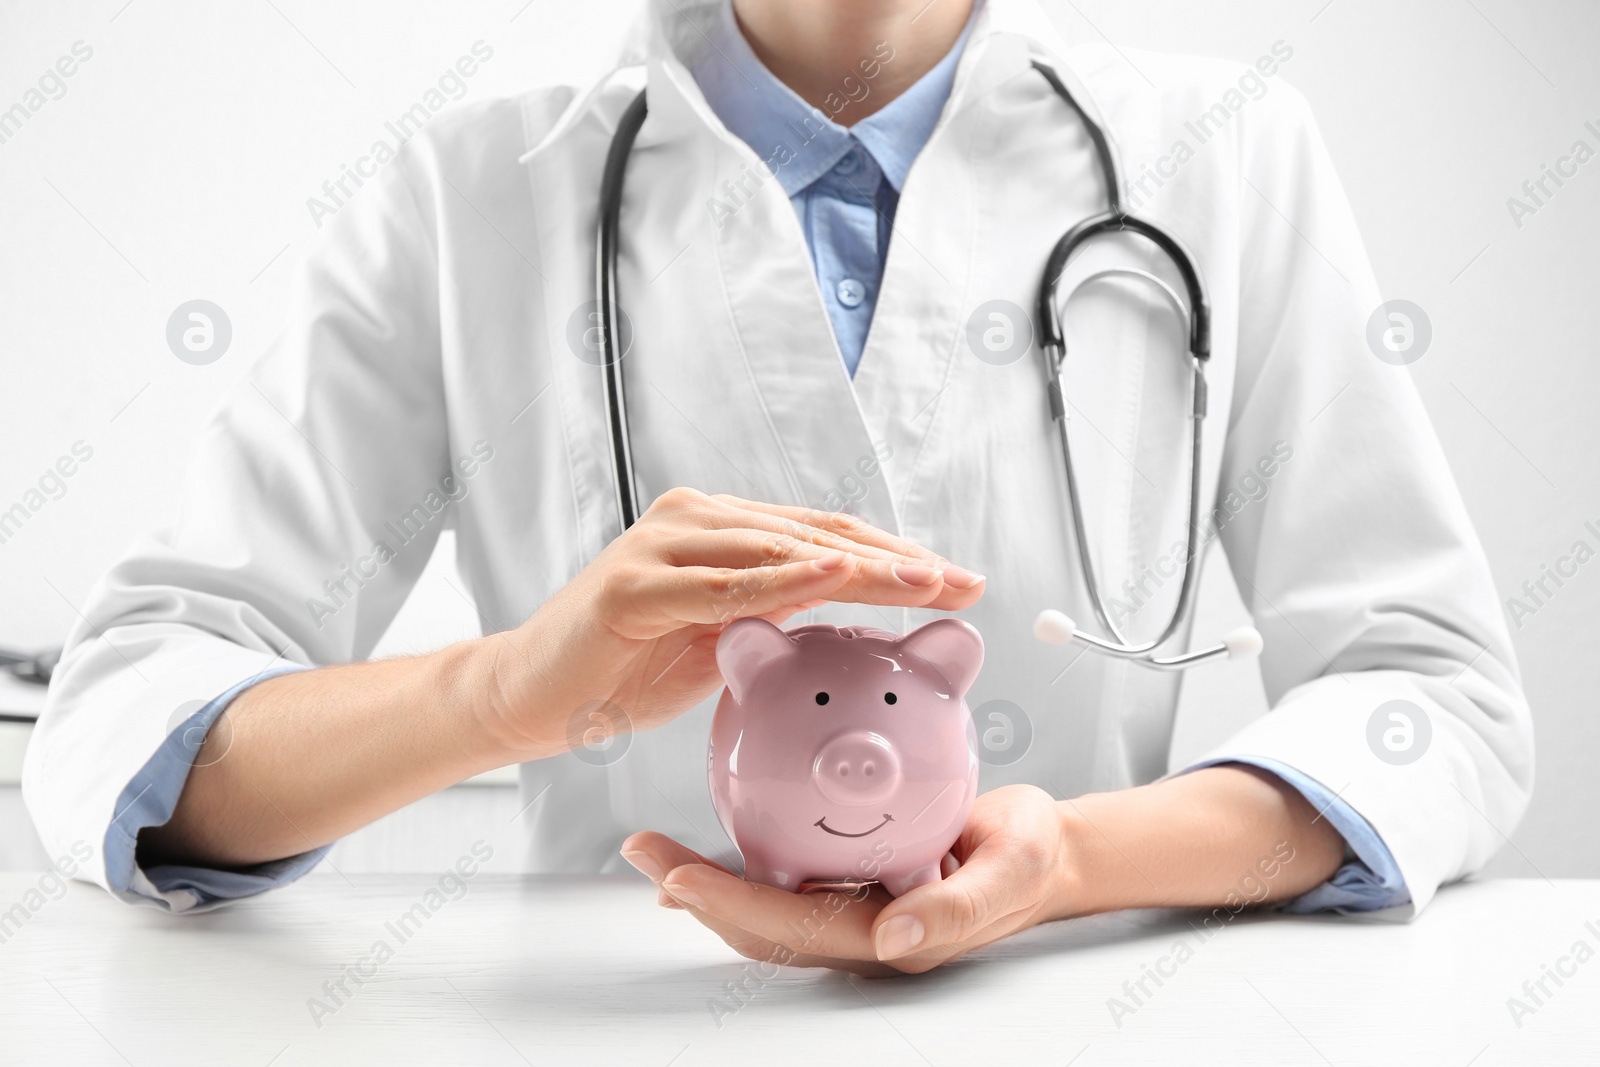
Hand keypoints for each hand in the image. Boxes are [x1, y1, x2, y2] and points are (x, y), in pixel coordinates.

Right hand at [479, 489, 985, 760]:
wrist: (531, 695)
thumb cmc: (627, 668)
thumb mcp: (722, 643)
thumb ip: (777, 616)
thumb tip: (852, 612)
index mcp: (725, 530)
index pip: (828, 537)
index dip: (897, 558)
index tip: (961, 584)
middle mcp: (697, 520)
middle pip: (817, 535)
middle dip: (898, 562)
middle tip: (963, 583)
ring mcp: (663, 544)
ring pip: (779, 550)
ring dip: (857, 566)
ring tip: (921, 580)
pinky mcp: (632, 584)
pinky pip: (721, 584)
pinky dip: (780, 579)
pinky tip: (830, 576)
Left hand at [621, 784, 1072, 975]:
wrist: (1043, 849)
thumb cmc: (1029, 858)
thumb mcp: (1010, 872)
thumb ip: (958, 907)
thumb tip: (894, 936)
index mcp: (884, 936)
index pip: (789, 926)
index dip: (728, 904)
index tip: (674, 878)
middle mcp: (854, 927)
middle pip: (755, 920)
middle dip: (692, 891)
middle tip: (639, 850)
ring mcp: (847, 905)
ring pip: (759, 898)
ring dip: (702, 876)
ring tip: (649, 844)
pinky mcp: (848, 876)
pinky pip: (783, 868)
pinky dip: (740, 854)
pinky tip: (709, 827)